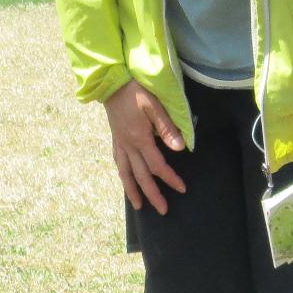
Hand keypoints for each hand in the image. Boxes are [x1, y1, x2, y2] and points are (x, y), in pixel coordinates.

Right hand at [103, 80, 185, 214]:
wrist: (111, 83)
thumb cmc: (135, 91)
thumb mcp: (154, 105)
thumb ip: (166, 127)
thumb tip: (180, 148)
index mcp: (140, 138)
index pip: (157, 166)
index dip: (170, 178)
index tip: (181, 188)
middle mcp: (128, 145)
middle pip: (141, 176)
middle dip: (152, 194)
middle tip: (163, 210)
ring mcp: (120, 143)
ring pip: (125, 173)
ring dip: (132, 191)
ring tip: (138, 206)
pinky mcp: (115, 139)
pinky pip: (118, 163)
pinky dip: (123, 175)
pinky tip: (125, 180)